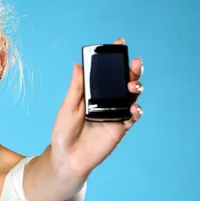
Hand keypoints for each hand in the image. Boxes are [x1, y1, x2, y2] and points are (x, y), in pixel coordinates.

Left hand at [49, 38, 143, 175]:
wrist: (67, 157)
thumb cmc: (64, 131)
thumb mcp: (68, 106)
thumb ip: (76, 87)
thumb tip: (77, 64)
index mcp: (93, 93)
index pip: (106, 73)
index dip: (114, 59)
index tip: (119, 43)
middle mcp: (107, 100)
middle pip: (124, 81)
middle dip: (132, 70)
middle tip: (135, 63)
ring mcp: (115, 113)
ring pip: (131, 96)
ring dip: (135, 87)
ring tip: (132, 85)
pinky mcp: (120, 128)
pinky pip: (132, 116)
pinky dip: (135, 110)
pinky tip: (133, 106)